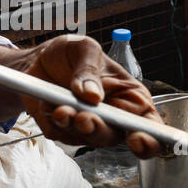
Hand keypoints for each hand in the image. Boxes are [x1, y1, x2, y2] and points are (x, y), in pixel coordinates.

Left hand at [21, 34, 161, 157]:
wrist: (37, 61)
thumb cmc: (69, 53)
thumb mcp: (83, 48)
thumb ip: (89, 69)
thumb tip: (92, 95)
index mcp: (130, 96)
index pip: (149, 125)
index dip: (149, 139)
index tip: (136, 138)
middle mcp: (113, 116)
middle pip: (115, 137)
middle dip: (100, 130)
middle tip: (85, 118)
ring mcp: (89, 126)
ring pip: (88, 139)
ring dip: (74, 126)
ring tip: (61, 109)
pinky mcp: (65, 131)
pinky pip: (63, 136)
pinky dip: (56, 123)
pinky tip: (50, 106)